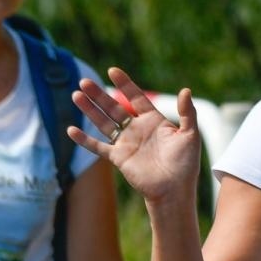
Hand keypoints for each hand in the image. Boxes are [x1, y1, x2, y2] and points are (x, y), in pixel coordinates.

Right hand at [70, 67, 200, 206]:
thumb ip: (187, 113)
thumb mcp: (190, 135)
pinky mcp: (118, 158)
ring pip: (103, 122)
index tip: (112, 70)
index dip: (125, 84)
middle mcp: (137, 129)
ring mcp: (126, 143)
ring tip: (76, 95)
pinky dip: (84, 139)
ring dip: (89, 110)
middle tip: (84, 81)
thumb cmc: (185, 163)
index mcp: (153, 121)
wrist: (175, 189)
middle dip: (99, 95)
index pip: (136, 98)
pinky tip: (70, 129)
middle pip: (114, 107)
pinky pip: (97, 146)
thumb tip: (186, 90)